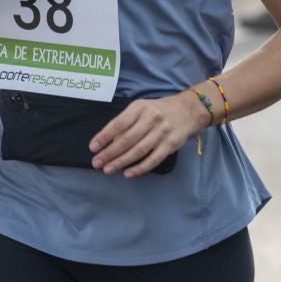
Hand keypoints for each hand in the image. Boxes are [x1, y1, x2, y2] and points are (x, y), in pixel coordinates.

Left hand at [89, 91, 207, 177]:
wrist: (187, 111)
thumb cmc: (157, 110)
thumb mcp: (141, 108)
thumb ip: (126, 122)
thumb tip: (108, 141)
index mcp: (140, 108)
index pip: (119, 124)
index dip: (104, 136)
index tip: (93, 147)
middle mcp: (151, 119)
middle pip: (127, 139)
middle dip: (109, 153)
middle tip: (97, 163)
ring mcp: (161, 133)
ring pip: (138, 151)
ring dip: (121, 162)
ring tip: (108, 169)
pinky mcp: (170, 145)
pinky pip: (153, 159)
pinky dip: (139, 168)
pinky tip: (128, 173)